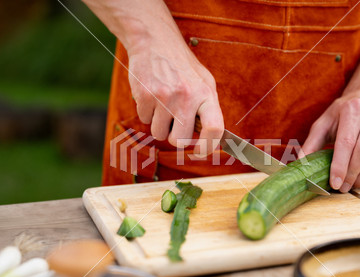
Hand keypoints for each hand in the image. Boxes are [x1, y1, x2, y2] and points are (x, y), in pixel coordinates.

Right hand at [128, 29, 223, 156]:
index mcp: (206, 94)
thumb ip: (208, 109)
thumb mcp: (204, 82)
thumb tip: (210, 138)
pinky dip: (146, 112)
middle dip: (175, 137)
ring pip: (159, 134)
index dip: (208, 147)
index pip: (215, 129)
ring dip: (159, 124)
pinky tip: (151, 95)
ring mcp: (165, 97)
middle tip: (174, 123)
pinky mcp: (145, 95)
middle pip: (180, 140)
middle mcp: (187, 96)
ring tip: (162, 104)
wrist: (155, 41)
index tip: (198, 152)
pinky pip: (144, 120)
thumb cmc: (182, 66)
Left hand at [301, 88, 359, 191]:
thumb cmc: (342, 114)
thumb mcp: (324, 122)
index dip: (340, 165)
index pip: (347, 142)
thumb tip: (300, 165)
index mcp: (353, 110)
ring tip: (351, 185)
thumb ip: (311, 143)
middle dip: (352, 174)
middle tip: (341, 187)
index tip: (334, 183)